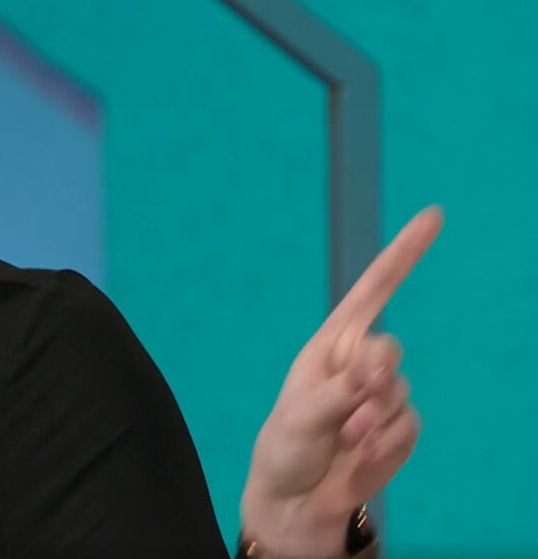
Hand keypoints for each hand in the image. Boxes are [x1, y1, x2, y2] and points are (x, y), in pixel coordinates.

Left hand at [239, 205, 443, 557]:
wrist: (297, 502)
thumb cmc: (285, 449)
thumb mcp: (298, 415)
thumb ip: (338, 389)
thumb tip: (376, 370)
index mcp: (330, 344)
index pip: (373, 291)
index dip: (403, 254)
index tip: (433, 217)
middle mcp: (359, 364)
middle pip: (390, 350)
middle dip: (373, 378)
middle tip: (348, 407)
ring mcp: (381, 397)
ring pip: (400, 394)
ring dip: (372, 422)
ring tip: (343, 441)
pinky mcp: (397, 431)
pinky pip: (409, 429)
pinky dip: (385, 446)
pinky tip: (359, 458)